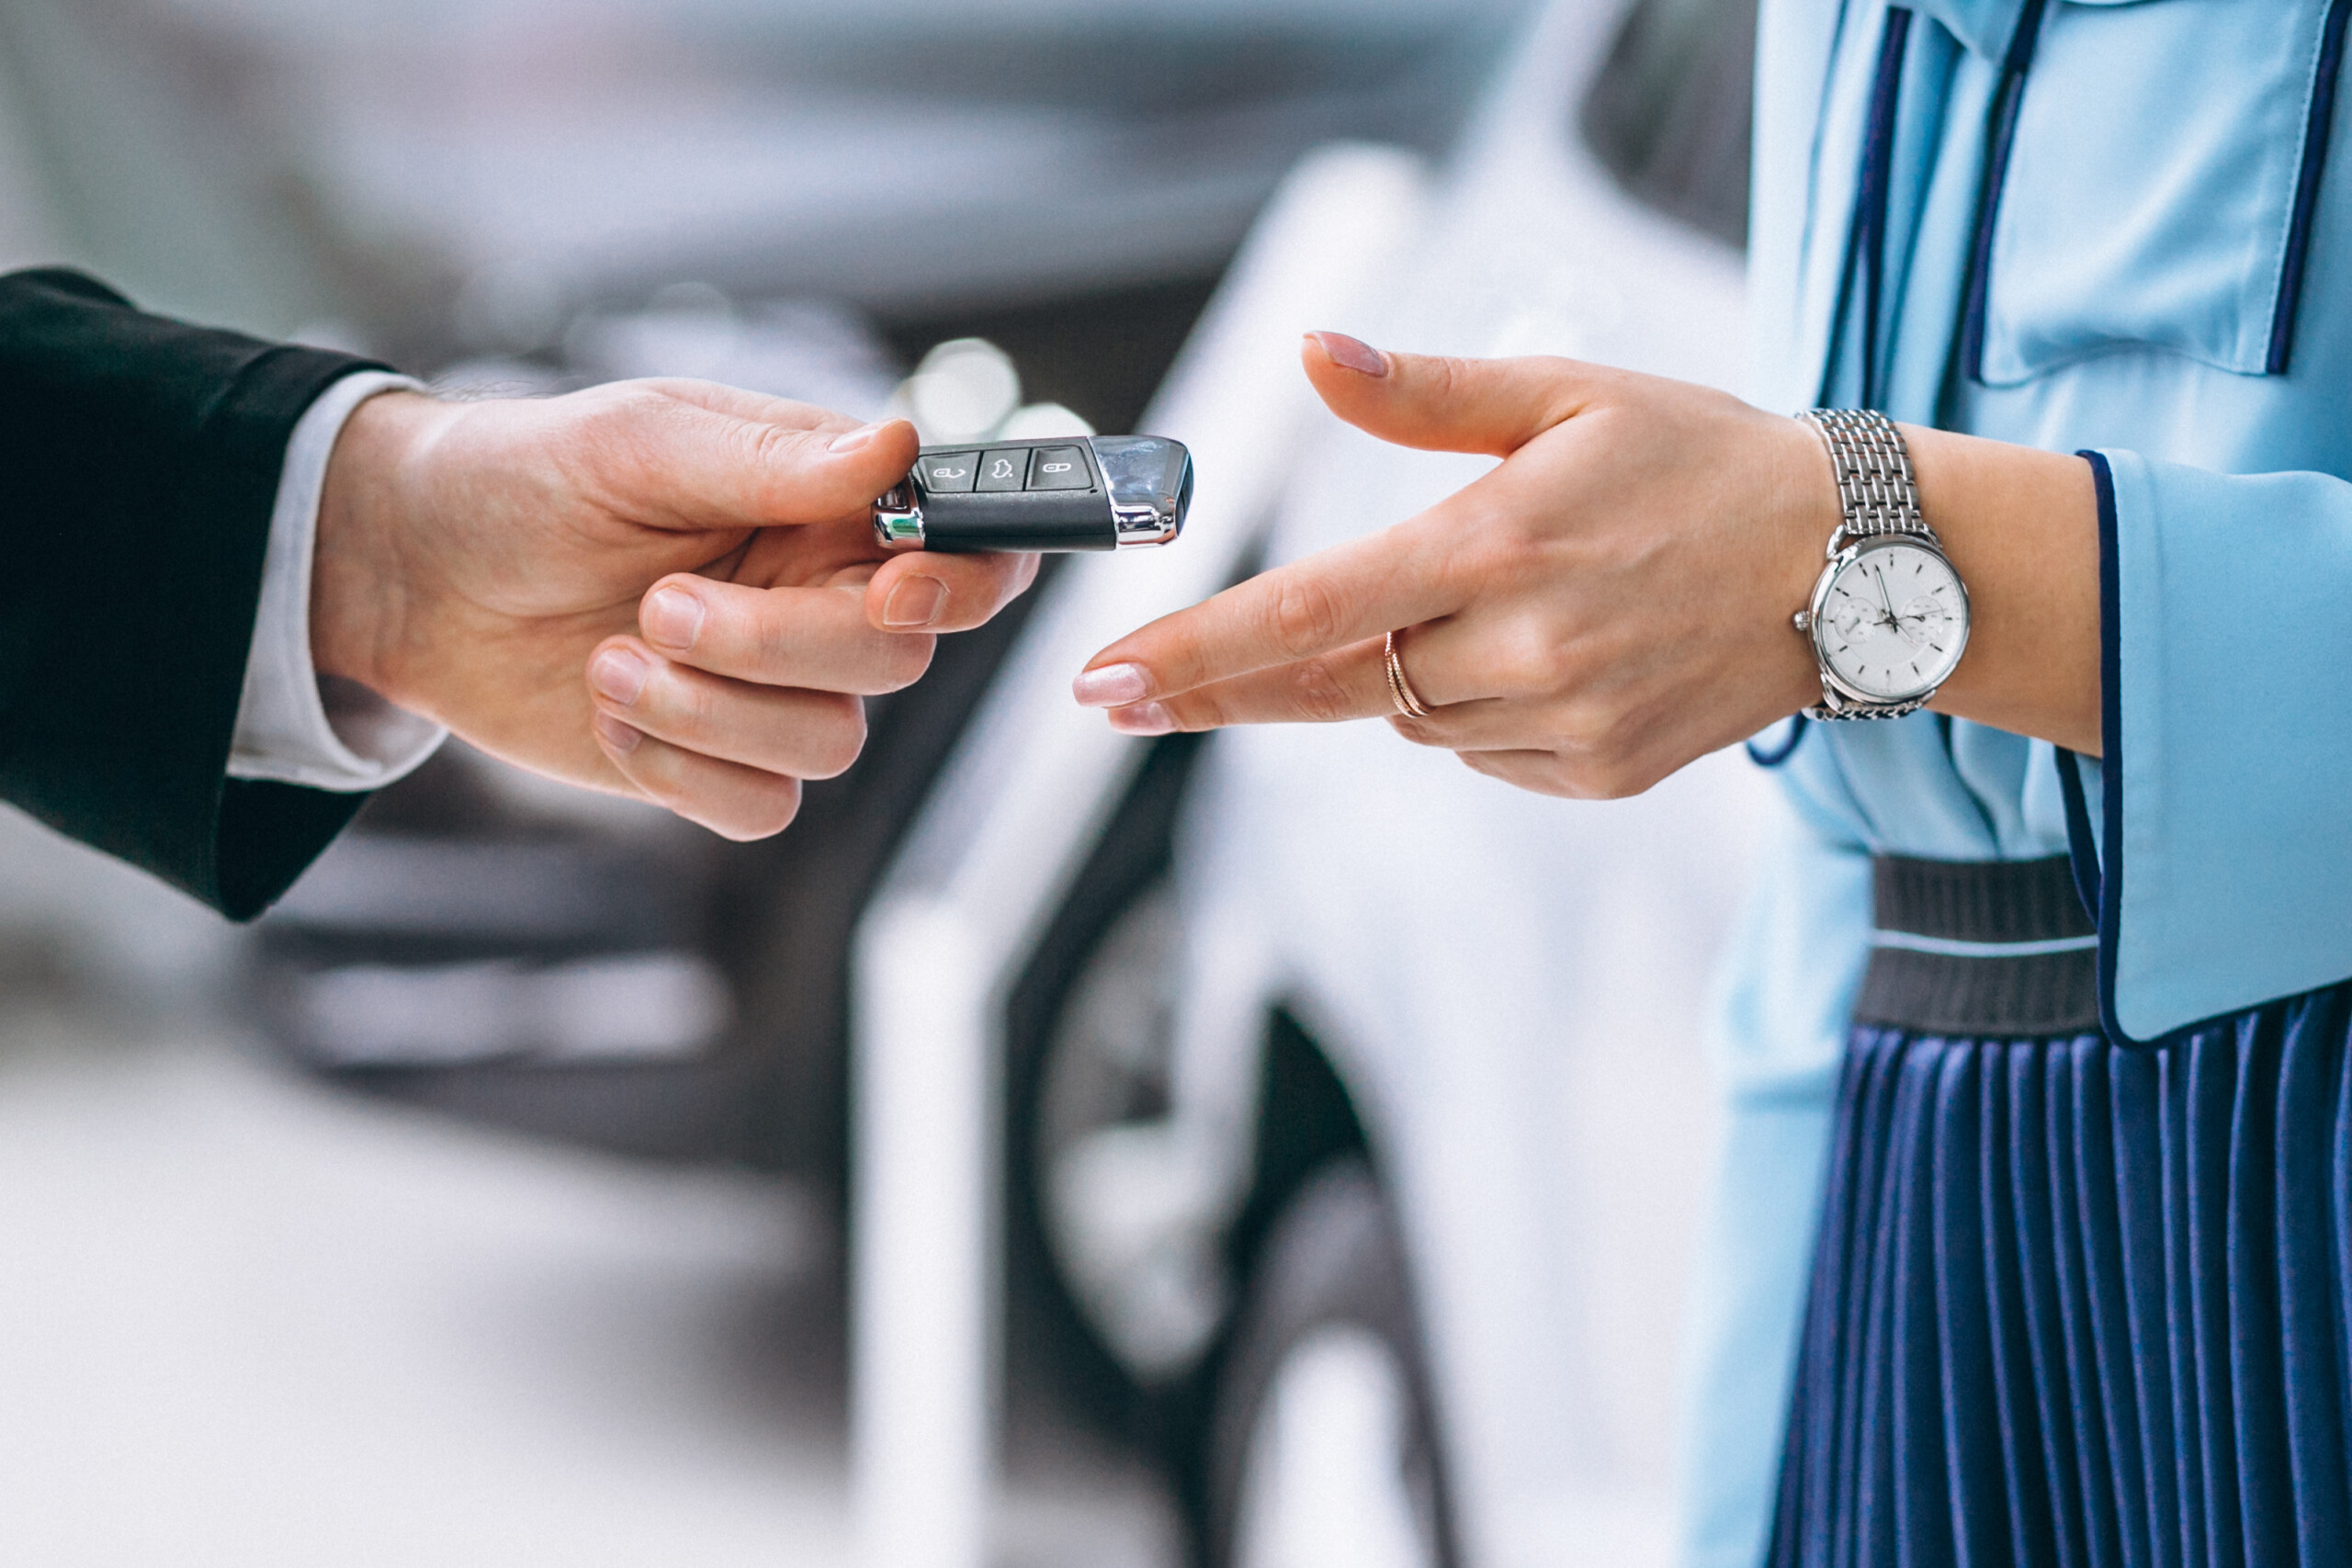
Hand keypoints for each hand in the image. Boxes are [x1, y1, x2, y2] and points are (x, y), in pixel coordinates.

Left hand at [314, 379, 1036, 836]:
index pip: (966, 552)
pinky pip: (763, 810)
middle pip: (897, 661)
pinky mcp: (716, 763)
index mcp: (833, 508)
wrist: (412, 572)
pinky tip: (612, 711)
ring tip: (613, 658)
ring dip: (712, 712)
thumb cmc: (530, 478)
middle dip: (778, 646)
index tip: (894, 590)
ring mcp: (774, 691)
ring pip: (830, 745)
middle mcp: (823, 600)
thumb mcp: (643, 441)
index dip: (964, 585)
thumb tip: (896, 446)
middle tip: (660, 605)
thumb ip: (775, 459)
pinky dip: (683, 771)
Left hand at [1072, 333, 2097, 798]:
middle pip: (1335, 682)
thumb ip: (1426, 392)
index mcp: (1494, 546)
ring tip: (1494, 604)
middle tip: (1131, 693)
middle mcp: (1520, 650)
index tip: (1102, 685)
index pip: (1306, 614)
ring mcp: (1562, 726)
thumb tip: (1309, 354)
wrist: (1858, 565)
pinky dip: (1475, 709)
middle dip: (1241, 679)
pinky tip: (1547, 653)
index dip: (1193, 654)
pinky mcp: (1596, 775)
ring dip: (1402, 672)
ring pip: (1410, 717)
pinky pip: (1479, 752)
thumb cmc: (1702, 458)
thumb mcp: (1568, 393)